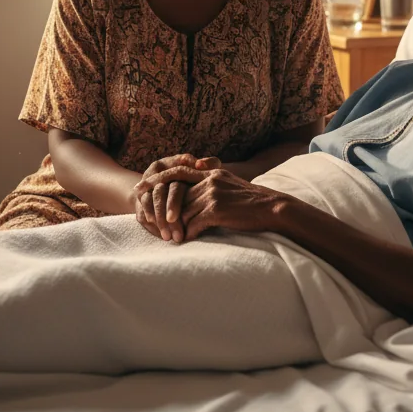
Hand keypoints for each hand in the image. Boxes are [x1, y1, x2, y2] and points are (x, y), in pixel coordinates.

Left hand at [137, 166, 283, 241]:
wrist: (272, 208)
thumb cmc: (251, 202)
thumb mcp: (229, 185)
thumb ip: (210, 185)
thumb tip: (191, 196)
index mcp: (211, 172)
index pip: (177, 171)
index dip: (157, 178)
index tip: (140, 187)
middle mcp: (209, 180)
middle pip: (177, 195)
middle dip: (163, 210)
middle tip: (147, 218)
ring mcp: (212, 194)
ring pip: (183, 212)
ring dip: (176, 226)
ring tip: (171, 237)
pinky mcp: (216, 209)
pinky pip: (193, 224)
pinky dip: (188, 234)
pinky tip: (186, 241)